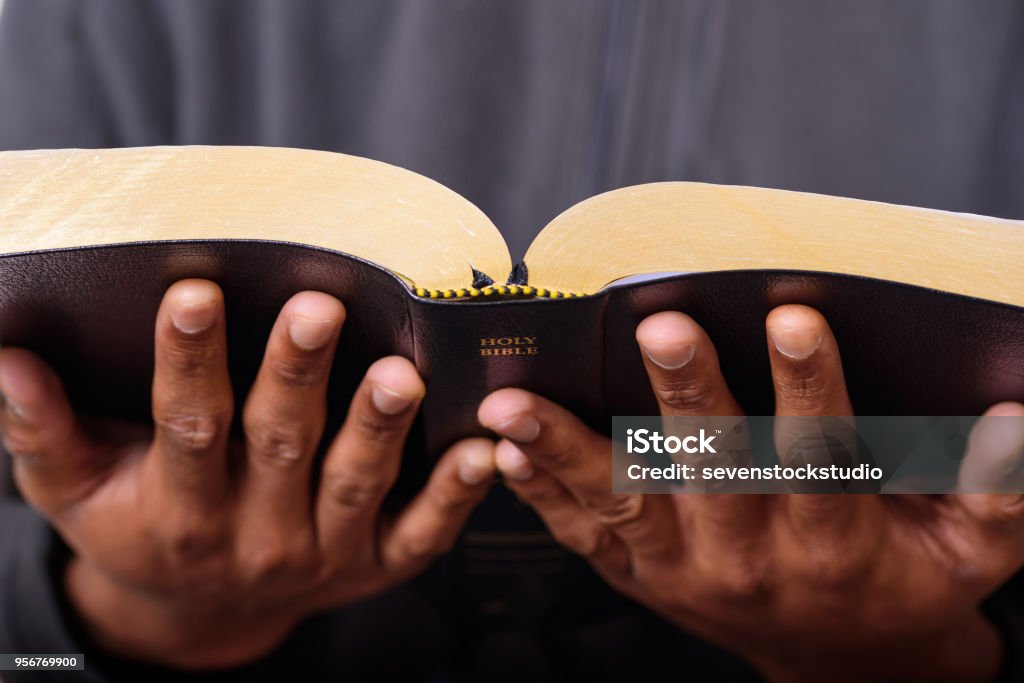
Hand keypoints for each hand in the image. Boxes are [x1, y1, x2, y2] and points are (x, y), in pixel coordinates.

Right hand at [0, 279, 495, 668]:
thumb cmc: (139, 527)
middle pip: (279, 445)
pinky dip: (454, 496)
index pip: (186, 427)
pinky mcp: (378, 562)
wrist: (201, 612)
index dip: (186, 361)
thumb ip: (43, 431)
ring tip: (400, 373)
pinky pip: (422, 533)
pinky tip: (482, 451)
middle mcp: (256, 533)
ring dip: (379, 427)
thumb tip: (7, 359)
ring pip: (356, 483)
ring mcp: (325, 551)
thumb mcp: (76, 490)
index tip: (192, 295)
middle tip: (316, 309)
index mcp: (180, 510)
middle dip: (296, 374)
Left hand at [479, 304, 1023, 682]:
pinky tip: (500, 451)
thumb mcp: (968, 554)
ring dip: (567, 450)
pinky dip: (540, 494)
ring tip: (516, 404)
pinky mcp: (638, 573)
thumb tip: (1014, 421)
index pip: (823, 459)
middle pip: (714, 472)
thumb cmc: (904, 580)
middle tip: (665, 328)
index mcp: (834, 543)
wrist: (841, 659)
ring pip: (623, 502)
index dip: (812, 389)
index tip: (796, 319)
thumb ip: (992, 495)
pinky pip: (582, 534)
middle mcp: (749, 557)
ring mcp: (682, 569)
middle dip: (690, 398)